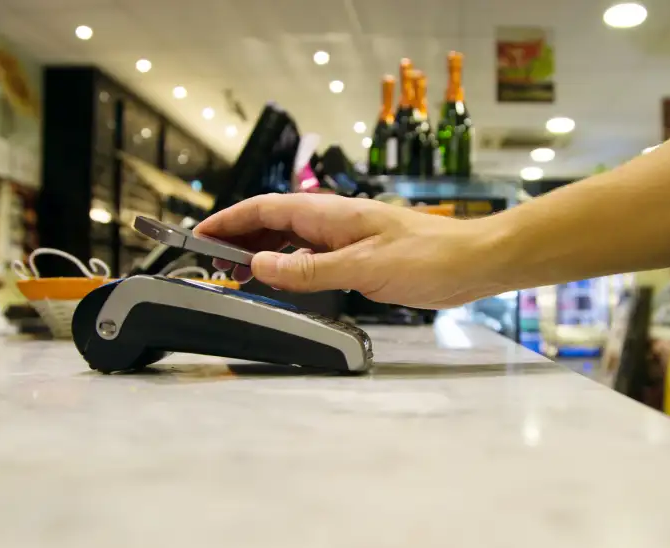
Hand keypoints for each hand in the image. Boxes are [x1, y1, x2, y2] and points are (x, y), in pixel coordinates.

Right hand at [194, 193, 482, 308]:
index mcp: (328, 214)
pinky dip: (288, 265)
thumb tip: (259, 265)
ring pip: (290, 238)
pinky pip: (310, 256)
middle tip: (210, 261)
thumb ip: (307, 270)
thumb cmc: (426, 258)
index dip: (228, 221)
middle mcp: (332, 221)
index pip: (264, 209)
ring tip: (236, 273)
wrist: (471, 262)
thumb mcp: (362, 268)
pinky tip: (282, 279)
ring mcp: (344, 237)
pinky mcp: (357, 255)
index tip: (198, 235)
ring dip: (261, 252)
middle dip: (238, 237)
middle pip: (272, 222)